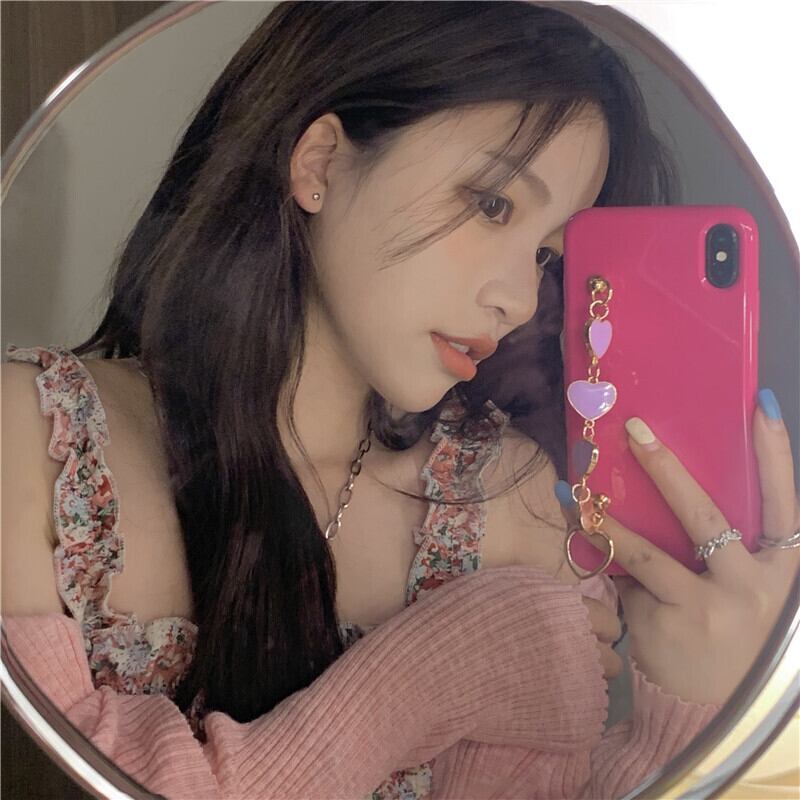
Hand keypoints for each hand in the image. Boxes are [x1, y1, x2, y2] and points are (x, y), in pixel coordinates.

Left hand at [581, 399, 799, 705]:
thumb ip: (722, 551)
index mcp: (781, 570)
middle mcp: (753, 586)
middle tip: (635, 430)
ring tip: (572, 496)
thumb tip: (666, 488)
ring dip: (606, 523)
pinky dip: (614, 582)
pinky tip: (605, 581)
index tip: (762, 405)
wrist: (715, 712)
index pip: (784, 503)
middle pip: (706, 515)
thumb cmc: (731, 637)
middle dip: (666, 469)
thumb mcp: (744, 592)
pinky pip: (629, 589)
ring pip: (647, 553)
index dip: (775, 455)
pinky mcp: (670, 627)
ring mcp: (711, 608)